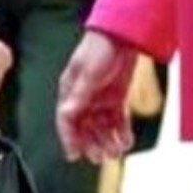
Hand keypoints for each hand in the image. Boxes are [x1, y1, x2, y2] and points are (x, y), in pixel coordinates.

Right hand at [57, 29, 139, 163]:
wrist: (123, 35)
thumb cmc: (99, 49)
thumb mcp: (87, 73)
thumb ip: (79, 95)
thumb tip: (66, 114)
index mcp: (70, 90)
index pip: (65, 120)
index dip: (69, 139)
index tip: (74, 156)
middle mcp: (83, 97)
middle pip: (84, 127)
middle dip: (91, 144)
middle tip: (101, 158)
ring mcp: (100, 98)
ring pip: (101, 127)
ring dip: (107, 141)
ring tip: (117, 152)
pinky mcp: (116, 97)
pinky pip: (116, 120)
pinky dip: (121, 132)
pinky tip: (126, 141)